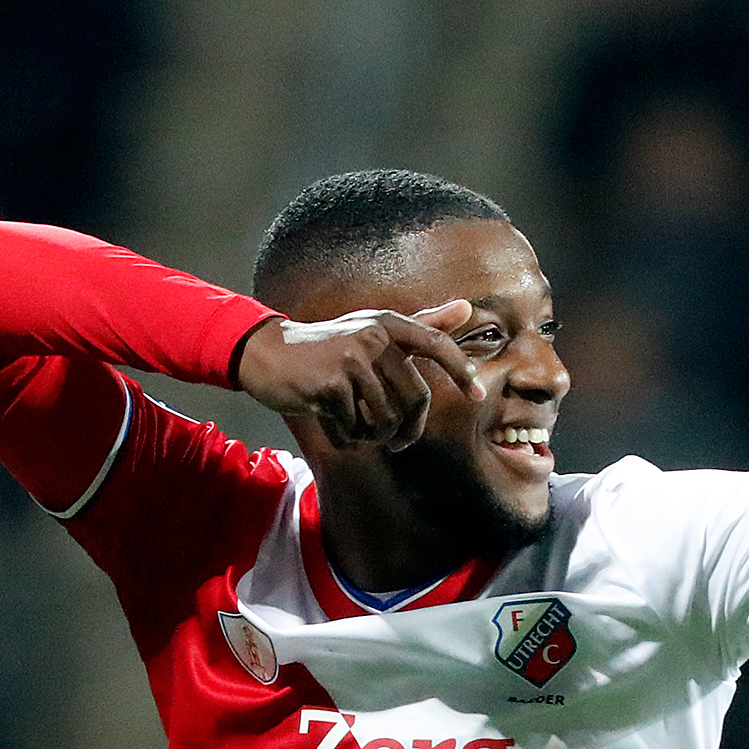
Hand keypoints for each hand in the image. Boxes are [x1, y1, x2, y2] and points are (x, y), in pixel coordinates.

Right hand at [237, 301, 479, 450]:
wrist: (268, 355)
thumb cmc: (329, 347)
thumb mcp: (376, 330)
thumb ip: (423, 323)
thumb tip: (467, 307)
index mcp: (387, 323)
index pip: (436, 345)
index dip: (460, 371)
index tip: (479, 396)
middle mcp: (372, 336)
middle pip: (414, 398)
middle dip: (408, 429)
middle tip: (397, 441)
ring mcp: (350, 360)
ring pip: (384, 420)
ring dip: (372, 435)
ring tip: (357, 427)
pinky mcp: (329, 385)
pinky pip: (353, 429)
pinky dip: (346, 437)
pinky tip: (333, 425)